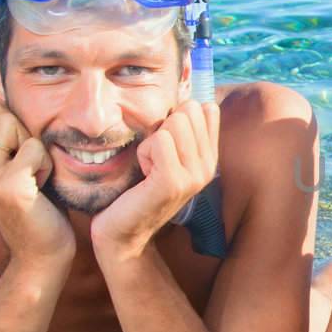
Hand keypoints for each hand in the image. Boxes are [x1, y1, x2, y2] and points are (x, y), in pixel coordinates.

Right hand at [0, 99, 72, 264]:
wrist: (43, 252)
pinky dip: (48, 165)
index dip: (8, 119)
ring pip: (11, 122)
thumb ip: (4, 133)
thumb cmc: (40, 204)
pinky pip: (35, 147)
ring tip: (35, 177)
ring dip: (35, 147)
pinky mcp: (6, 186)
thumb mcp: (16, 162)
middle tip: (28, 166)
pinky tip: (42, 189)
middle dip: (22, 129)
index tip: (18, 153)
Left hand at [91, 101, 219, 255]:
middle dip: (163, 127)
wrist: (123, 232)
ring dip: (151, 141)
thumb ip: (182, 130)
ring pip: (175, 123)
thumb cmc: (137, 189)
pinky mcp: (173, 182)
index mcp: (209, 157)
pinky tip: (144, 174)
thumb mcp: (165, 155)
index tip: (165, 145)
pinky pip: (160, 139)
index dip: (177, 117)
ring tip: (148, 167)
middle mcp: (208, 167)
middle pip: (189, 110)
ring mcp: (194, 176)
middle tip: (153, 158)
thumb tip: (193, 100)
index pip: (205, 109)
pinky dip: (144, 152)